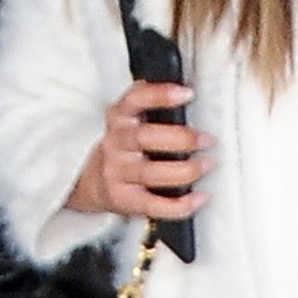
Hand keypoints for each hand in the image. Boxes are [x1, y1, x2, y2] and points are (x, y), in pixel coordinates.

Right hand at [66, 78, 213, 222]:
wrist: (90, 182)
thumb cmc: (123, 148)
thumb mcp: (128, 120)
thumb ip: (149, 105)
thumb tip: (187, 92)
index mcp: (119, 118)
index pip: (135, 100)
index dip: (160, 95)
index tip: (187, 93)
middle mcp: (115, 144)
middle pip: (144, 137)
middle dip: (181, 138)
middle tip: (207, 140)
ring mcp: (117, 173)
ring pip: (151, 173)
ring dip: (185, 170)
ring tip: (207, 164)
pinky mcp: (123, 200)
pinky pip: (154, 205)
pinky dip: (180, 205)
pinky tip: (199, 197)